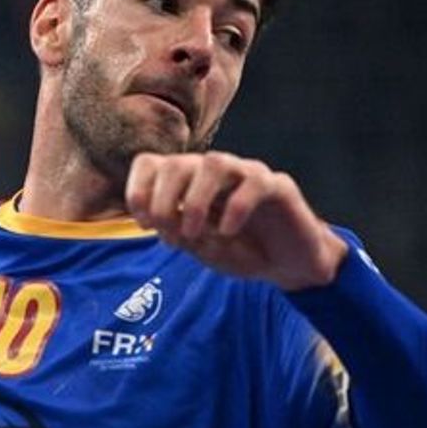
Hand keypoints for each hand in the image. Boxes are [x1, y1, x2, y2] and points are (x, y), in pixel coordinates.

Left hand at [124, 151, 346, 290]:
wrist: (287, 264)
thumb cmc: (240, 251)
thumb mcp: (201, 249)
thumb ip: (179, 233)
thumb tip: (161, 219)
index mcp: (187, 182)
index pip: (150, 164)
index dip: (138, 189)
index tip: (145, 224)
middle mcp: (214, 172)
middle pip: (177, 163)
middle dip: (163, 200)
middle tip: (168, 233)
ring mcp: (246, 174)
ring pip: (214, 163)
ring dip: (195, 201)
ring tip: (193, 234)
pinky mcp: (278, 185)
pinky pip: (255, 183)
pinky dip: (235, 207)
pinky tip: (227, 232)